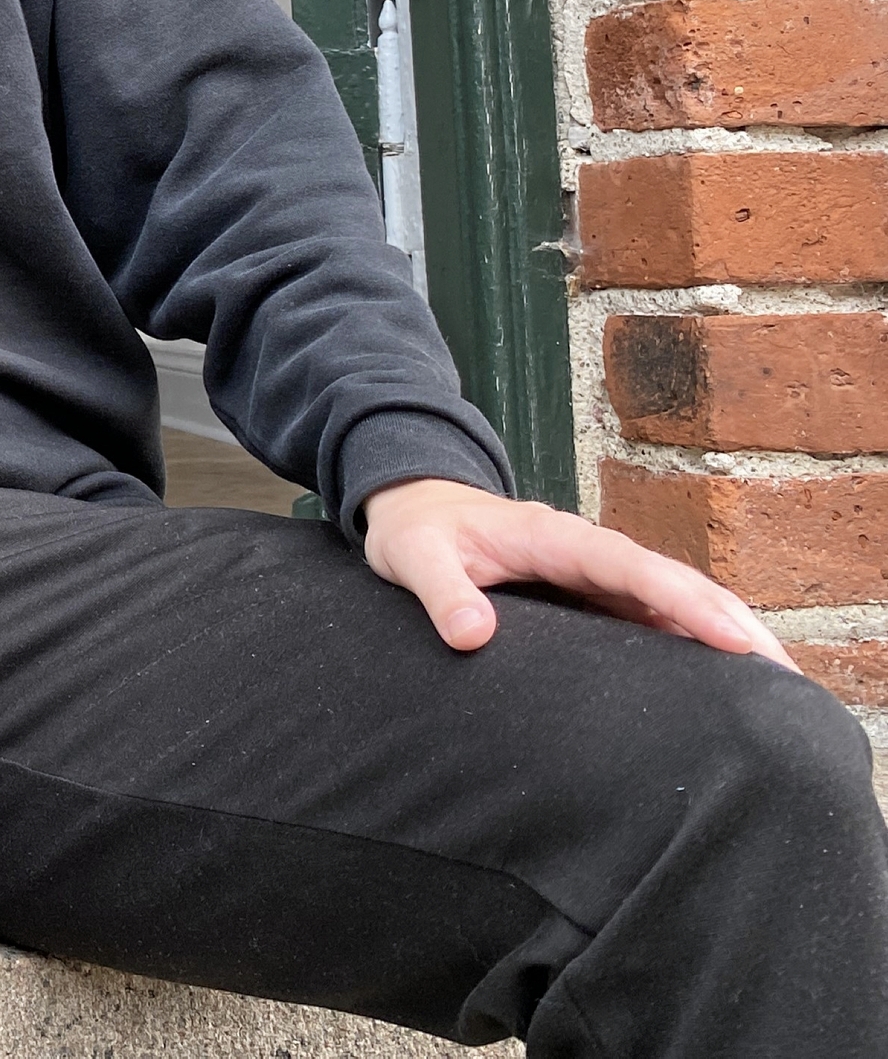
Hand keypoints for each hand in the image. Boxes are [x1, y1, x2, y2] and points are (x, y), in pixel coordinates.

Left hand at [360, 477, 796, 668]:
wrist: (414, 510)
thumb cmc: (416, 533)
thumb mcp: (412, 558)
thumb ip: (441, 592)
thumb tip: (475, 635)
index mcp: (557, 538)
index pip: (633, 569)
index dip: (684, 602)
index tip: (733, 639)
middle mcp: (590, 554)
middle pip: (676, 585)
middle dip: (732, 624)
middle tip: (787, 678)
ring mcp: (597, 577)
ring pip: (675, 603)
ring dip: (726, 636)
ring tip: (780, 690)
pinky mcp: (594, 599)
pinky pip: (654, 619)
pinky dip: (694, 644)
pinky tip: (726, 684)